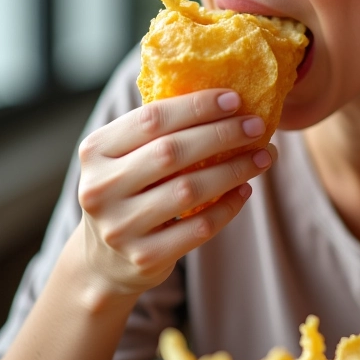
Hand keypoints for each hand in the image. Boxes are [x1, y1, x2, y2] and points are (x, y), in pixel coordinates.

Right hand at [73, 89, 272, 298]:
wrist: (104, 261)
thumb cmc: (128, 191)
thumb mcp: (125, 158)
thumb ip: (158, 131)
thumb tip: (225, 100)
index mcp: (95, 151)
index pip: (151, 118)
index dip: (196, 106)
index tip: (235, 99)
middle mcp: (100, 188)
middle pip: (172, 151)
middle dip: (222, 134)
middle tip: (256, 126)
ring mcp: (120, 227)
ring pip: (190, 190)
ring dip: (234, 169)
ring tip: (264, 156)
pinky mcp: (145, 257)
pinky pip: (200, 227)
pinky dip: (228, 206)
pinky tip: (246, 190)